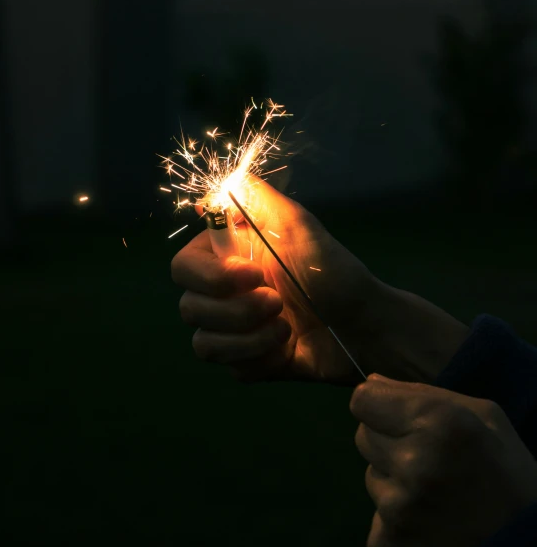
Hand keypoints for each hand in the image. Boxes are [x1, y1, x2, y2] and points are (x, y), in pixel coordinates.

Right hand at [171, 179, 379, 383]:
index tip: (254, 273)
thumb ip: (256, 198)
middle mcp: (223, 294)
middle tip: (278, 302)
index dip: (211, 277)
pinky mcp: (248, 361)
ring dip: (248, 337)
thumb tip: (221, 179)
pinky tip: (286, 348)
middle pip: (189, 308)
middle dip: (236, 310)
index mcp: (228, 259)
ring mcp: (234, 330)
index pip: (183, 268)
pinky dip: (259, 358)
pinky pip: (230, 367)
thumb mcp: (297, 225)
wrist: (364, 327)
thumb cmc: (333, 271)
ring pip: (204, 344)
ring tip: (286, 327)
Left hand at [350, 374, 536, 546]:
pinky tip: (430, 532)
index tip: (398, 419)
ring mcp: (397, 511)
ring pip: (372, 480)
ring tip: (435, 500)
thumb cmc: (509, 476)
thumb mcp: (484, 419)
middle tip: (429, 463)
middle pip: (363, 437)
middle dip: (389, 444)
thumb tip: (371, 383)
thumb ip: (423, 394)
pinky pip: (376, 524)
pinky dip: (396, 528)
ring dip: (395, 485)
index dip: (380, 407)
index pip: (362, 400)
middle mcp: (412, 463)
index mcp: (437, 422)